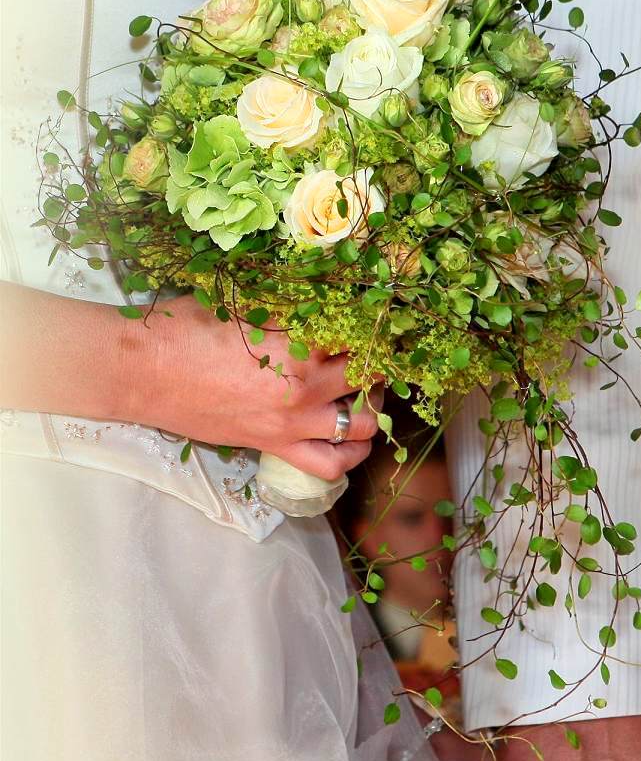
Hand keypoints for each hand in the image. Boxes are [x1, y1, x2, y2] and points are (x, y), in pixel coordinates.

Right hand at [0, 283, 381, 482]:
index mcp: (298, 341)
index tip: (378, 320)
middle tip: (375, 355)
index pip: (358, 334)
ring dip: (373, 411)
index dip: (373, 326)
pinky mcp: (275, 446)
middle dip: (378, 365)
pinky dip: (349, 457)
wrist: (144, 371)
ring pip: (362, 425)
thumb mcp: (243, 303)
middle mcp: (305, 386)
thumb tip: (322, 295)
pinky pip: (330, 465)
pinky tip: (353, 442)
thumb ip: (287, 306)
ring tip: (367, 397)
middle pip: (368, 376)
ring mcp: (293, 422)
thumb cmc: (186, 328)